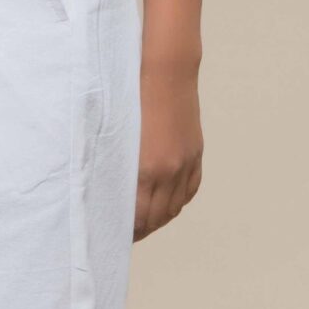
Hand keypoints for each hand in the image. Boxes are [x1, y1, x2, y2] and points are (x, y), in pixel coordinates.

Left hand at [134, 59, 201, 239]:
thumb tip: (112, 194)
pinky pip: (189, 190)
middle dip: (141, 230)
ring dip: (159, 220)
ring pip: (174, 208)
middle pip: (156, 218)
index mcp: (145, 169)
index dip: (127, 231)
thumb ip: (117, 168)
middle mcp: (169, 171)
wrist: (165, 74)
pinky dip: (177, 203)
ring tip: (145, 223)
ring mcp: (185, 164)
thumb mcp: (117, 137)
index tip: (116, 234)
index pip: (137, 217)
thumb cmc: (131, 99)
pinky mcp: (195, 154)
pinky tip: (166, 205)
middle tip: (127, 234)